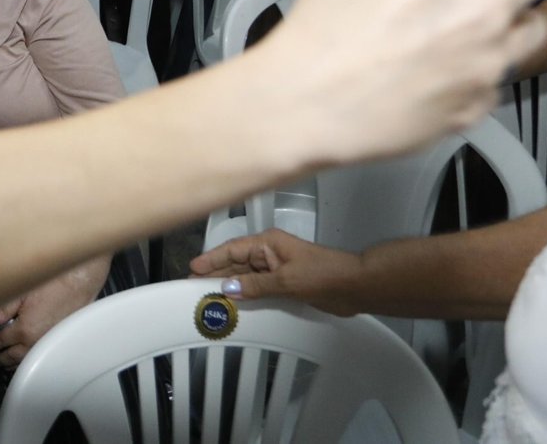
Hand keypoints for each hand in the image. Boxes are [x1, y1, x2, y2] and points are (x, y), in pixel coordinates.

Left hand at [0, 257, 108, 367]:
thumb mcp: (23, 292)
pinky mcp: (60, 342)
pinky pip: (40, 357)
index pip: (1, 342)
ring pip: (27, 361)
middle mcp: (35, 342)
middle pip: (13, 356)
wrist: (80, 282)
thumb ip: (4, 308)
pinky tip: (29, 358)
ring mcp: (48, 344)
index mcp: (23, 329)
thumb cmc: (54, 283)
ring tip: (7, 363)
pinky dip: (30, 360)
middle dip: (1, 357)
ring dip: (15, 363)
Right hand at [189, 229, 363, 316]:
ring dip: (229, 284)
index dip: (212, 259)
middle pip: (236, 262)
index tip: (192, 268)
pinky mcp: (285, 283)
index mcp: (268, 243)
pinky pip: (258, 286)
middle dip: (215, 272)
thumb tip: (226, 287)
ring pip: (246, 275)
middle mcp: (269, 253)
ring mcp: (277, 268)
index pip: (233, 249)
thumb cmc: (321, 275)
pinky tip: (233, 302)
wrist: (354, 286)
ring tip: (206, 295)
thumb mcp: (286, 280)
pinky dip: (245, 293)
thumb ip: (255, 285)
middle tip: (192, 286)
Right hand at [256, 0, 546, 167]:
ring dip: (512, 21)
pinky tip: (446, 74)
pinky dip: (478, 74)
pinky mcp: (477, 105)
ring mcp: (485, 62)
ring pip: (534, 28)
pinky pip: (496, 80)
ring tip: (483, 28)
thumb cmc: (316, 38)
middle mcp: (480, 10)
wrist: (303, 106)